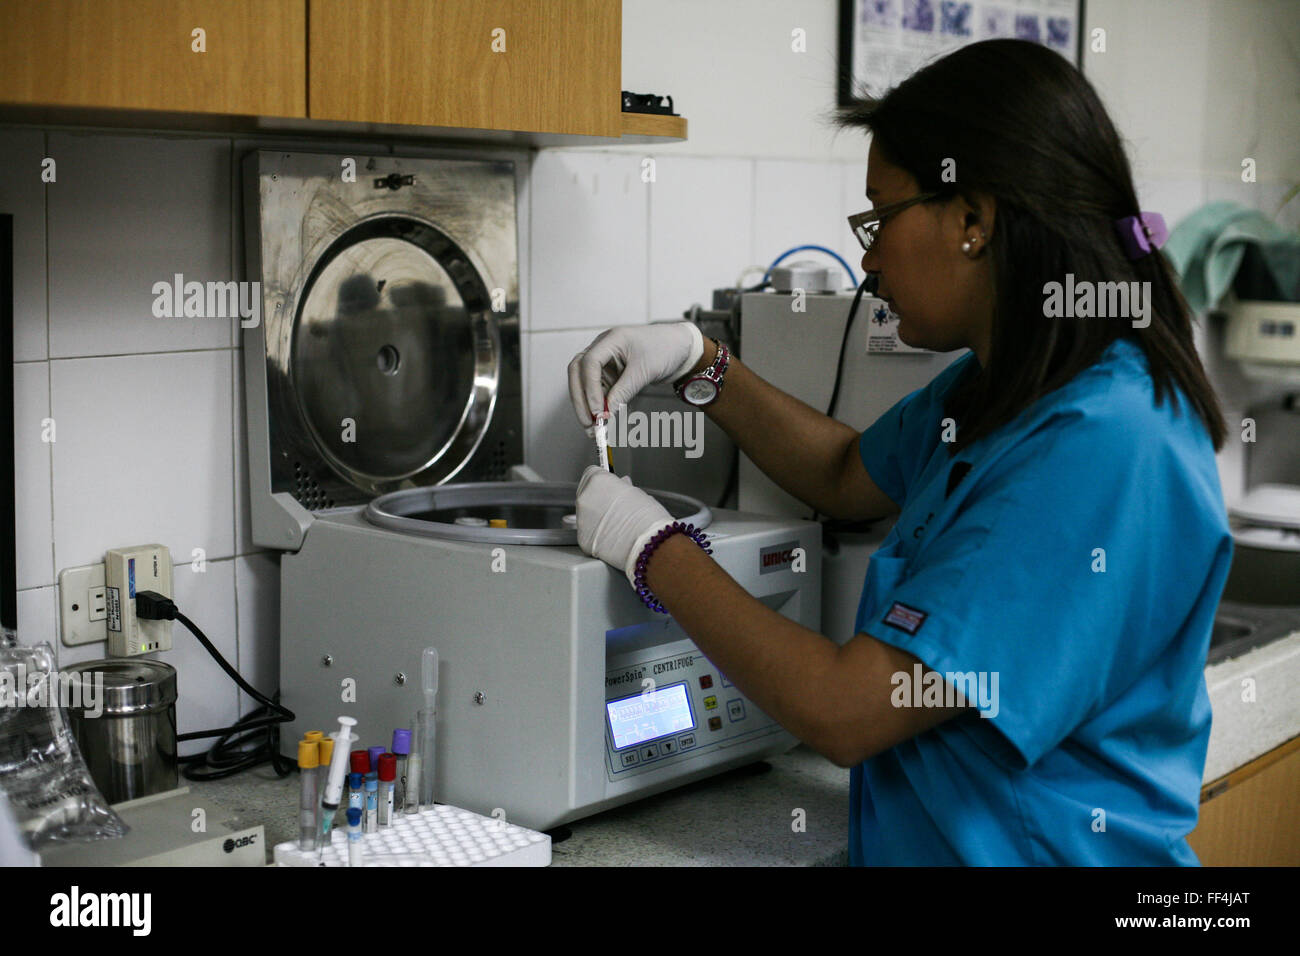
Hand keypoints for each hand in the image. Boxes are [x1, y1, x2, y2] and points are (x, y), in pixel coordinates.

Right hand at [567, 323, 704, 431]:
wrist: (680, 348)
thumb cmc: (666, 348)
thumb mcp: (645, 370)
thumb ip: (624, 390)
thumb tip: (607, 411)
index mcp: (611, 340)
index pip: (589, 363)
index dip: (590, 388)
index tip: (597, 410)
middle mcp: (603, 349)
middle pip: (578, 373)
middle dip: (580, 399)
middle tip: (588, 423)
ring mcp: (605, 362)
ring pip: (584, 384)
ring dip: (586, 405)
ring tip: (593, 427)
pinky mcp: (610, 374)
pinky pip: (598, 390)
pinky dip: (598, 405)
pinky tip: (603, 420)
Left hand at [575, 466, 674, 583]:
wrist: (648, 544)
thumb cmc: (647, 518)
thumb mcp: (637, 494)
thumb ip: (622, 488)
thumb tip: (620, 486)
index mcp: (597, 481)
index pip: (592, 473)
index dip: (604, 481)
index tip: (610, 488)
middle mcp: (584, 498)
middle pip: (586, 492)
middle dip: (598, 498)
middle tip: (615, 508)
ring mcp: (581, 520)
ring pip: (585, 514)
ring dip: (597, 517)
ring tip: (616, 524)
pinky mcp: (582, 539)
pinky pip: (587, 533)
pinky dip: (597, 535)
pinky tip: (612, 537)